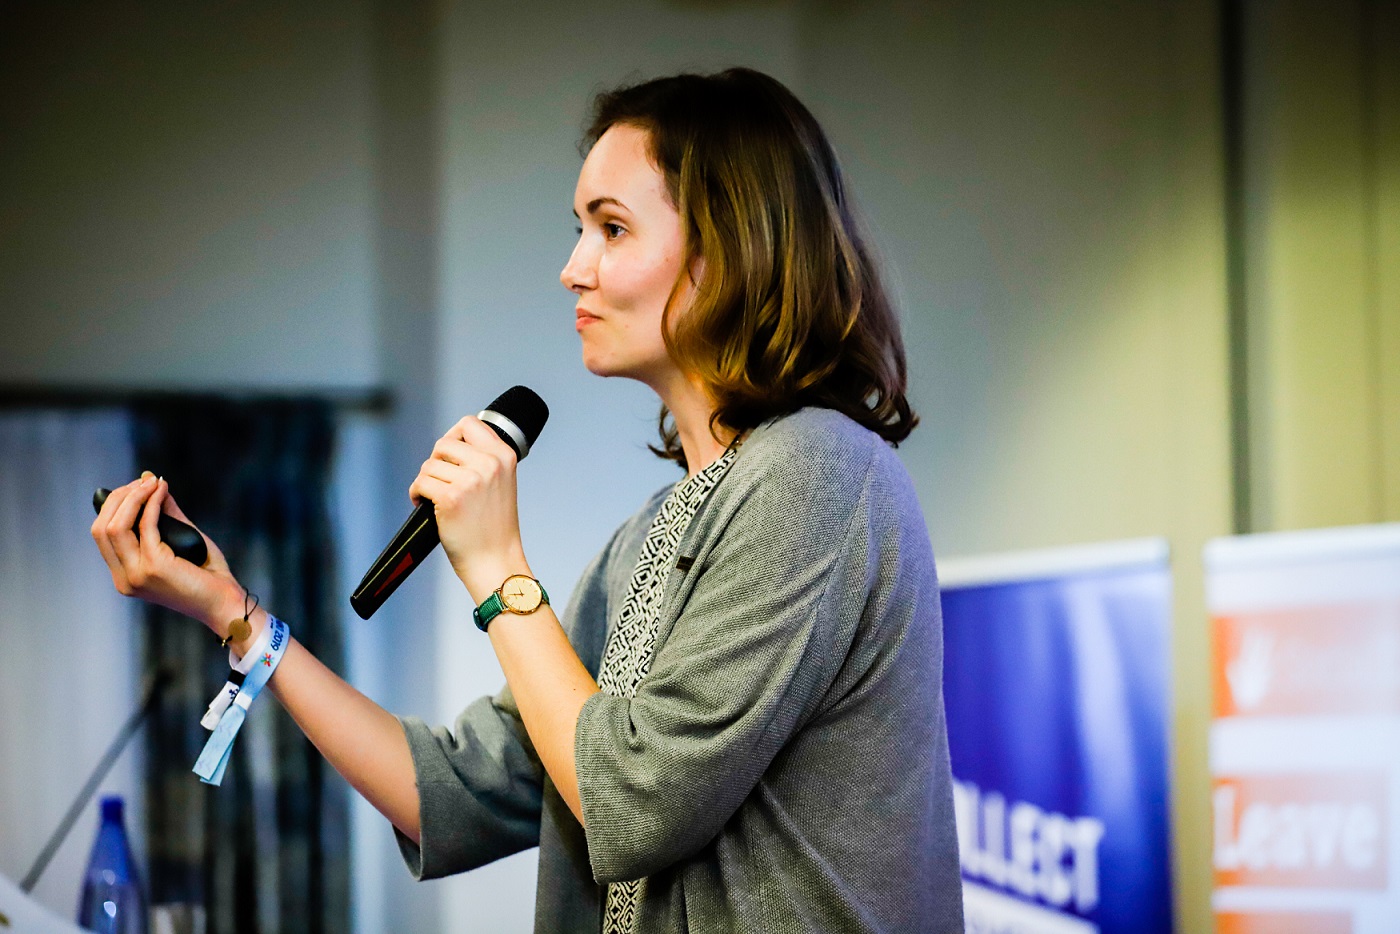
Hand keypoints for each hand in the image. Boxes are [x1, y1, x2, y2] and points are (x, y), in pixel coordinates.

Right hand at [90, 472, 242, 630]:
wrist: (225, 603)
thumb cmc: (208, 575)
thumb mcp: (182, 540)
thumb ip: (166, 515)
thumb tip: (152, 483)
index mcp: (125, 575)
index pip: (102, 535)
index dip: (114, 506)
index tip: (136, 486)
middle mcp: (124, 578)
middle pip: (101, 528)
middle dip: (120, 498)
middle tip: (144, 482)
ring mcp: (136, 574)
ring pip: (115, 526)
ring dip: (133, 497)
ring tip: (151, 483)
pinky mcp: (154, 567)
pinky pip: (146, 526)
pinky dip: (152, 504)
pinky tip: (162, 492)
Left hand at [408, 415, 528, 600]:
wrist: (496, 562)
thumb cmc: (495, 528)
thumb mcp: (501, 483)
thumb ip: (483, 460)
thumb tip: (449, 446)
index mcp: (504, 456)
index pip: (470, 423)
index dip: (453, 436)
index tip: (449, 456)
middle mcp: (489, 463)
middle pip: (443, 443)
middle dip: (436, 463)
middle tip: (441, 483)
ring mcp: (471, 479)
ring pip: (429, 464)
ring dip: (426, 481)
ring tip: (435, 498)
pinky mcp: (451, 497)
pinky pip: (420, 483)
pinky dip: (417, 495)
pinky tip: (426, 506)